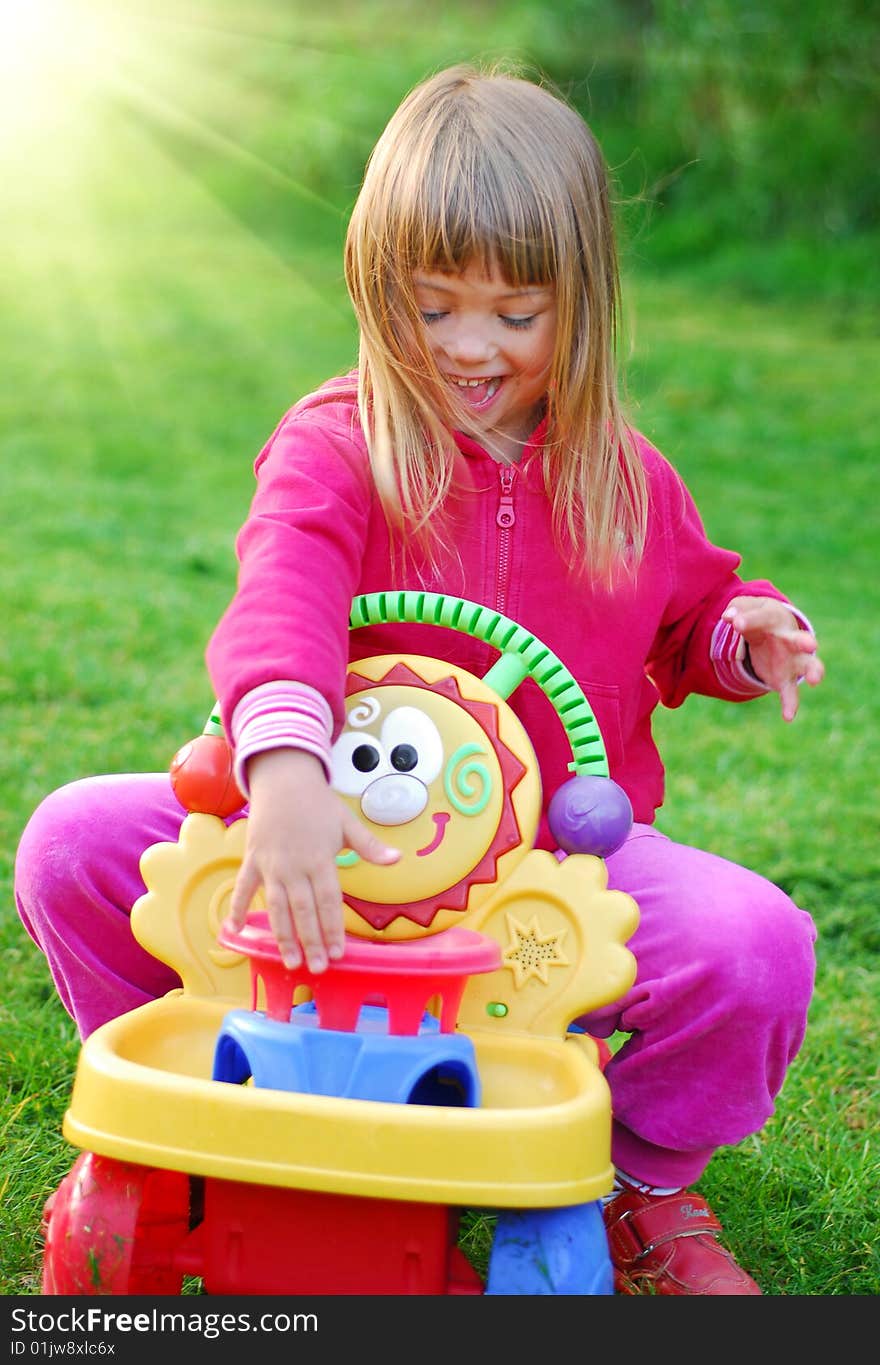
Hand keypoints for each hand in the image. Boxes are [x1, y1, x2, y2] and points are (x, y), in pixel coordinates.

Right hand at [228, 748, 399, 972]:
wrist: (283, 778)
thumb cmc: (318, 803)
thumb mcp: (347, 823)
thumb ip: (369, 846)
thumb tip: (397, 858)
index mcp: (320, 860)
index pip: (329, 902)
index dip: (334, 929)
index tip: (339, 953)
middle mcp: (294, 867)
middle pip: (304, 911)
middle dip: (312, 942)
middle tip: (319, 968)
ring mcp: (270, 865)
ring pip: (276, 908)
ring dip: (283, 936)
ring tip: (290, 961)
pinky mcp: (252, 860)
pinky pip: (242, 888)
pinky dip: (236, 908)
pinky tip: (234, 931)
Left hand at [721, 595, 824, 721]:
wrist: (771, 629)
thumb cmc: (757, 616)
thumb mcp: (745, 607)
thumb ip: (737, 610)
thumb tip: (728, 617)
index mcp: (775, 618)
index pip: (763, 617)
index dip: (749, 620)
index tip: (736, 624)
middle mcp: (789, 639)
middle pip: (800, 640)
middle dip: (805, 642)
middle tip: (811, 644)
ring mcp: (792, 660)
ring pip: (807, 665)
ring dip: (813, 671)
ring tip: (815, 680)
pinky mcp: (786, 679)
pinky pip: (791, 692)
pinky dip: (791, 704)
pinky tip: (788, 717)